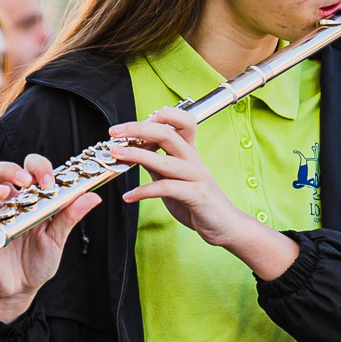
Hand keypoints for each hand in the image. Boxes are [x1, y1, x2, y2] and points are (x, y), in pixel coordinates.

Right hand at [0, 156, 98, 324]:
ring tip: (5, 194)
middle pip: (0, 172)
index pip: (30, 170)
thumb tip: (93, 196)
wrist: (21, 288)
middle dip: (11, 169)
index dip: (38, 167)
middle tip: (25, 180)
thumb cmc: (39, 260)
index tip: (49, 180)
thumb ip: (70, 216)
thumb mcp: (57, 238)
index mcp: (30, 198)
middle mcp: (9, 204)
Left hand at [110, 108, 297, 279]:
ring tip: (116, 156)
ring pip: (165, 160)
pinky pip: (167, 188)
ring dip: (137, 155)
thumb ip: (156, 164)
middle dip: (138, 129)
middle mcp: (194, 160)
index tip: (133, 123)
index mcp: (190, 152)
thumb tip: (133, 150)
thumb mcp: (172, 178)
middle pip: (168, 133)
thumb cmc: (198, 201)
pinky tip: (129, 196)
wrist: (225, 226)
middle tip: (115, 132)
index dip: (159, 116)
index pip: (182, 121)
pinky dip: (144, 191)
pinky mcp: (197, 196)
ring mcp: (197, 177)